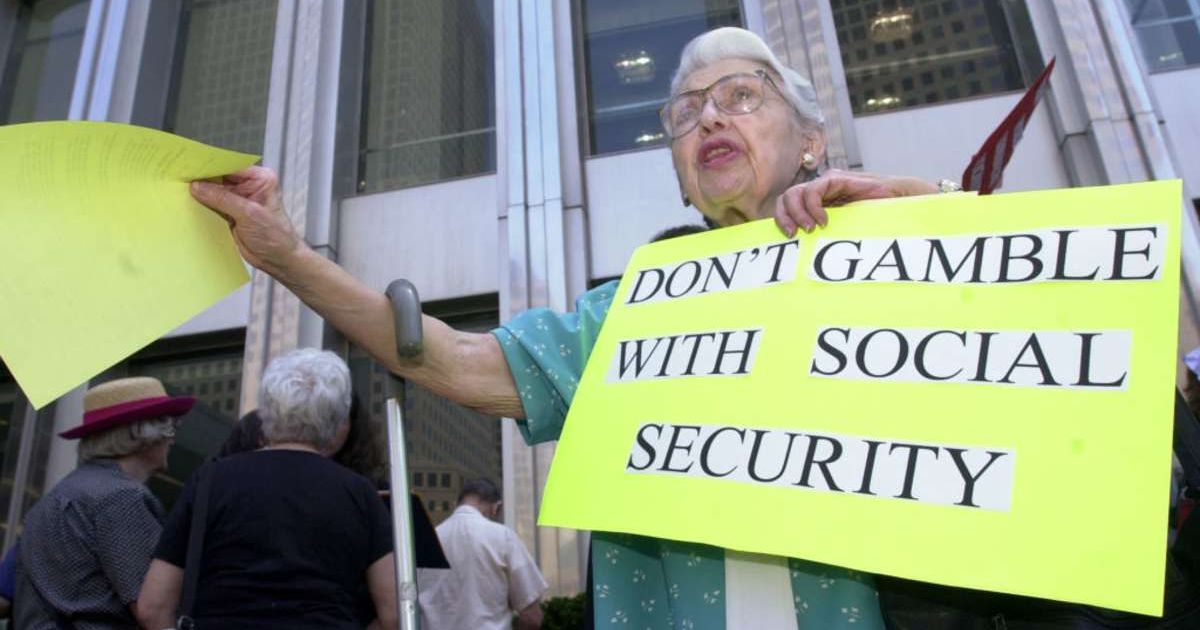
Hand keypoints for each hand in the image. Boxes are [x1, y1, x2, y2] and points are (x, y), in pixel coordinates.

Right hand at [190, 166, 302, 272]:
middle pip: (220, 178)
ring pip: (214, 192)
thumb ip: (223, 198)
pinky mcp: (231, 213)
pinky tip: (188, 205)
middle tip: (180, 178)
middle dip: (202, 179)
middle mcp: (250, 186)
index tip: (190, 166)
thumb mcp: (249, 214)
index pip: (231, 166)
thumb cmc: (276, 237)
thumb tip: (199, 186)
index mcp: (261, 179)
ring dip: (200, 194)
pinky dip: (202, 207)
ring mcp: (239, 200)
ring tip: (180, 190)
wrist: (278, 260)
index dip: (211, 166)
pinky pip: (212, 206)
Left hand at [774, 169, 937, 236]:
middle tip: (794, 234)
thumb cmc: (872, 220)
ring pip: (794, 192)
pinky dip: (813, 206)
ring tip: (812, 229)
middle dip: (785, 217)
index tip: (790, 237)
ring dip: (798, 214)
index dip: (782, 219)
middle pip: (786, 198)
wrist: (897, 201)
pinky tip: (823, 220)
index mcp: (815, 202)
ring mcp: (825, 183)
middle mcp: (817, 191)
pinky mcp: (836, 179)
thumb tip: (802, 258)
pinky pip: (814, 189)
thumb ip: (823, 236)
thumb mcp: (840, 231)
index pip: (786, 206)